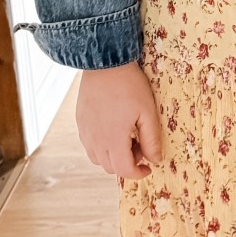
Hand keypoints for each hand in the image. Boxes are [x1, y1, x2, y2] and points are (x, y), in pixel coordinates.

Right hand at [76, 61, 162, 179]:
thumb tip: (155, 160)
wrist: (104, 62)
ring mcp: (84, 131)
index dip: (139, 174)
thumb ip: (152, 140)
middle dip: (128, 163)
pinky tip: (113, 128)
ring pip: (97, 158)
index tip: (149, 167)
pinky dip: (102, 146)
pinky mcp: (80, 122)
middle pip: (110, 167)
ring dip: (114, 156)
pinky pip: (89, 145)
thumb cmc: (129, 85)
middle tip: (141, 145)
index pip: (124, 170)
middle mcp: (94, 140)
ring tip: (127, 137)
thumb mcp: (147, 112)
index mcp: (112, 139)